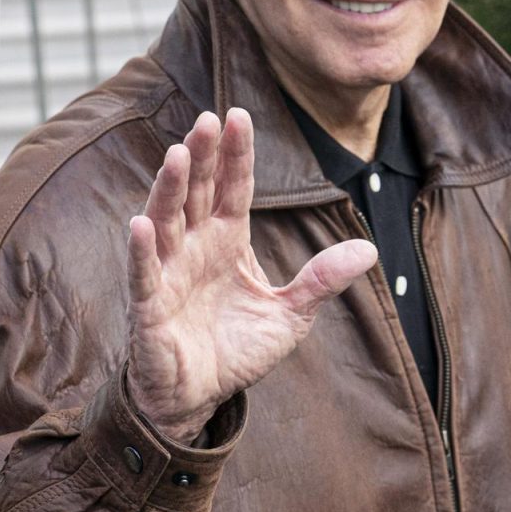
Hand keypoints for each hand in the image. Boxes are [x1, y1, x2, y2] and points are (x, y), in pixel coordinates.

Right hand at [125, 108, 377, 442]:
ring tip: (177, 154)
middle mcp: (194, 247)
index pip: (233, 188)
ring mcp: (168, 272)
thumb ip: (322, 280)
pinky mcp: (149, 305)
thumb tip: (369, 249)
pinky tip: (141, 223)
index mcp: (227, 240)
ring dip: (170, 188)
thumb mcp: (291, 314)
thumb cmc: (236, 349)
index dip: (236, 153)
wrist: (199, 397)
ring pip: (166, 220)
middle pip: (197, 192)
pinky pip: (143, 273)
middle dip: (202, 156)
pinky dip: (141, 250)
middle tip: (206, 119)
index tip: (237, 115)